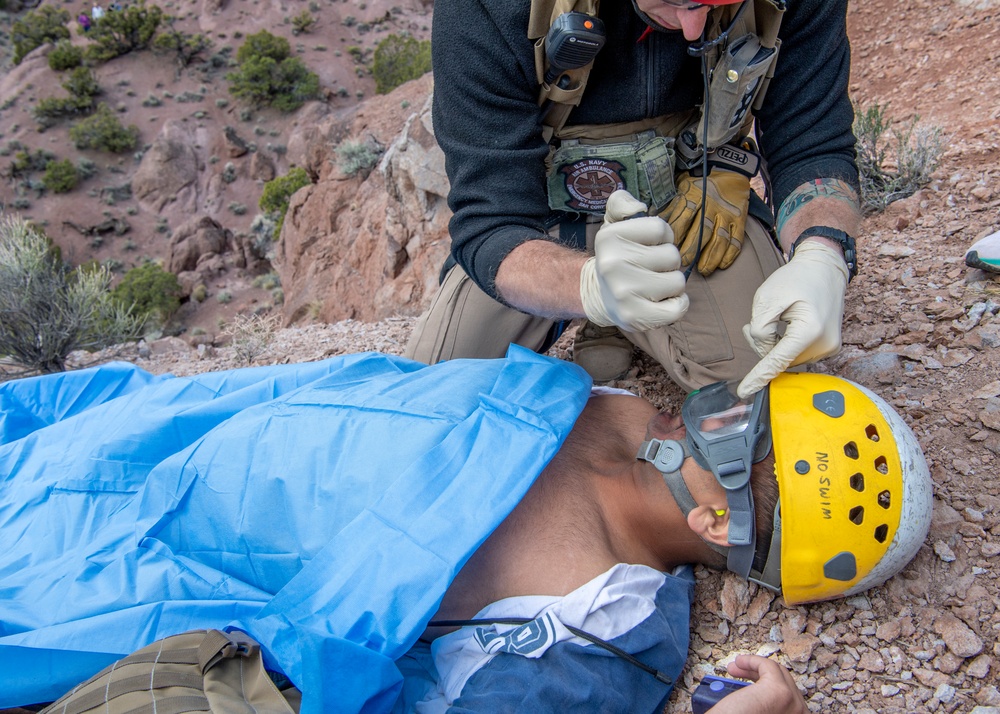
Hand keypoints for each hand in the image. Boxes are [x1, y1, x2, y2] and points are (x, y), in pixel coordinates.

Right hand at [580, 189, 688, 332]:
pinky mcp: (635, 317)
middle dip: (667, 263)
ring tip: (653, 286)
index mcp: (609, 238)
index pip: (661, 228)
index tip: (648, 246)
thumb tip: (637, 206)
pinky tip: (661, 302)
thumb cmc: (617, 257)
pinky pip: (678, 307)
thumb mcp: (613, 225)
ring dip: (672, 284)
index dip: (662, 238)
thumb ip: (621, 204)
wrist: (599, 296)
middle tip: (650, 270)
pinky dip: (676, 305)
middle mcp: (612, 265)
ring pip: (678, 282)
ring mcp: (623, 293)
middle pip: (672, 256)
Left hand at [662, 168, 749, 276]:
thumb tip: (650, 219)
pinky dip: (731, 252)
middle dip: (693, 248)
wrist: (728, 167)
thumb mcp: (682, 187)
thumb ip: (670, 205)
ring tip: (704, 270)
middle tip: (684, 262)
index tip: (668, 248)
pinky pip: (737, 238)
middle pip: (702, 229)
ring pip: (720, 237)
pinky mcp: (740, 219)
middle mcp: (712, 205)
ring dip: (712, 255)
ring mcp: (727, 213)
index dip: (677, 233)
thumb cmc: (698, 181)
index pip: (684, 216)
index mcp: (694, 195)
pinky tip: (723, 265)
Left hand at [707, 655, 806, 713]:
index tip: (752, 685)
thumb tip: (759, 697)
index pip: (791, 700)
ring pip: (778, 674)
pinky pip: (768, 666)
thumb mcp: (759, 713)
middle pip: (786, 685)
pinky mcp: (780, 692)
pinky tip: (739, 662)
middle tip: (739, 674)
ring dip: (754, 667)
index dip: (769, 689)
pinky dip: (753, 661)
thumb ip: (766, 707)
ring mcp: (794, 704)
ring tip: (735, 667)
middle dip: (760, 677)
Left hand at [737, 241, 848, 398]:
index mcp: (810, 331)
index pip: (777, 361)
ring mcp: (829, 348)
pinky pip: (797, 354)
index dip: (758, 377)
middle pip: (779, 359)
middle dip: (762, 346)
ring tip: (774, 318)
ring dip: (773, 345)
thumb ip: (760, 328)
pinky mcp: (828, 348)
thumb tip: (765, 352)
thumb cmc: (796, 278)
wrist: (824, 268)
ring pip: (787, 359)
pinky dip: (785, 345)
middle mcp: (824, 344)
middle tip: (751, 324)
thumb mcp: (768, 297)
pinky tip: (785, 325)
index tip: (744, 392)